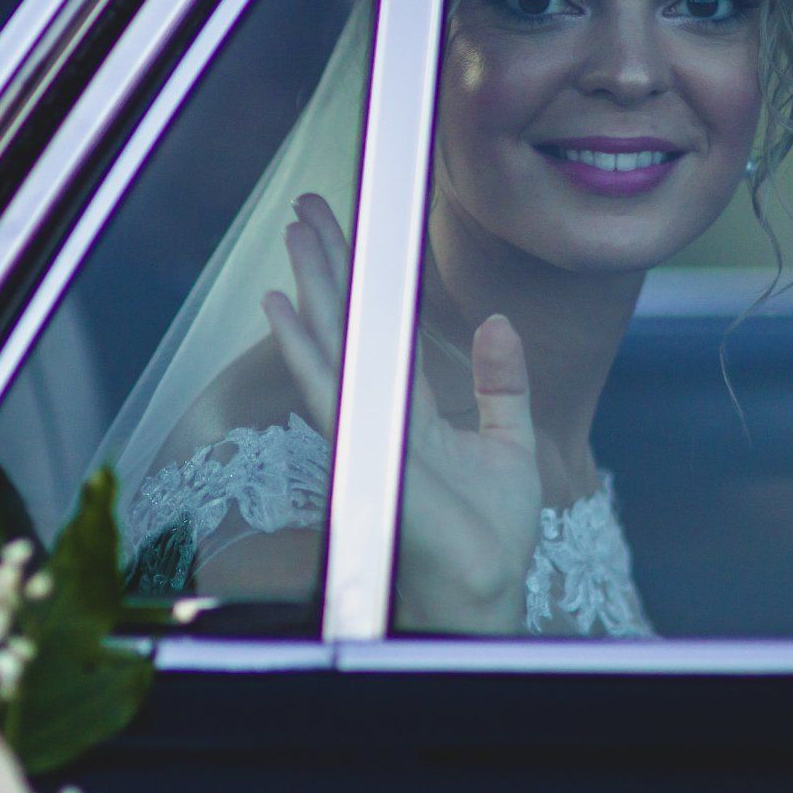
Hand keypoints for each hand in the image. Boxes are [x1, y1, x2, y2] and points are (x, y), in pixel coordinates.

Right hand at [261, 193, 542, 633]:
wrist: (489, 585)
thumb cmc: (492, 534)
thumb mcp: (510, 443)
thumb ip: (503, 383)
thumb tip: (499, 323)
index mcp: (413, 407)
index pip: (383, 327)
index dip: (364, 279)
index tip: (347, 229)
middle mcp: (381, 410)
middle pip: (349, 323)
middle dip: (329, 264)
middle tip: (308, 207)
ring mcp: (368, 427)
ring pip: (331, 343)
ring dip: (310, 288)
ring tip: (294, 235)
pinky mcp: (364, 449)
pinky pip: (327, 390)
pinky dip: (302, 348)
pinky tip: (282, 310)